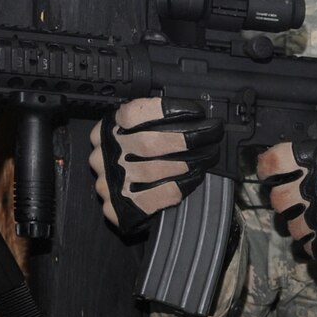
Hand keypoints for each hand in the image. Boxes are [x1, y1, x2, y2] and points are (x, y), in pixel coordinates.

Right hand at [86, 96, 223, 235]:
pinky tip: (194, 178)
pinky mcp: (121, 206)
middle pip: (148, 143)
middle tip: (211, 134)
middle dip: (185, 139)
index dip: (166, 111)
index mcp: (108, 130)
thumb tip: (189, 118)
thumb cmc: (131, 160)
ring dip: (186, 163)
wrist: (117, 199)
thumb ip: (151, 124)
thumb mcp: (132, 134)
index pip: (133, 113)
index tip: (195, 112)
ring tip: (208, 156)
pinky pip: (154, 196)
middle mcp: (106, 154)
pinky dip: (179, 186)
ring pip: (152, 170)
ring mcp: (110, 181)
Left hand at [257, 140, 316, 271]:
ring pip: (290, 225)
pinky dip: (314, 242)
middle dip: (285, 202)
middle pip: (279, 197)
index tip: (267, 175)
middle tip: (300, 203)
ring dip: (300, 225)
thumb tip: (283, 167)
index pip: (277, 161)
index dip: (266, 169)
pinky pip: (306, 245)